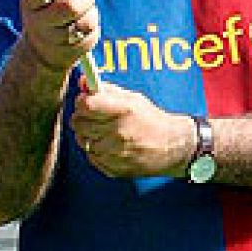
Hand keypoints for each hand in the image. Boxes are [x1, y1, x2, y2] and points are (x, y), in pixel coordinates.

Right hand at [18, 0, 100, 74]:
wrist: (41, 52)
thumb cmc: (46, 13)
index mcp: (30, 3)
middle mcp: (38, 23)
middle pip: (69, 6)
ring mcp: (55, 40)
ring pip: (85, 22)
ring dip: (90, 12)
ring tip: (85, 11)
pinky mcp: (72, 52)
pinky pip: (91, 34)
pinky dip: (92, 26)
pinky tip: (83, 26)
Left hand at [69, 85, 193, 178]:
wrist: (173, 147)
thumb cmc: (150, 119)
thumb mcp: (133, 98)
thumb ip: (106, 90)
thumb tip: (82, 81)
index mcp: (125, 110)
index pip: (87, 105)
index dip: (82, 102)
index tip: (85, 101)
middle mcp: (120, 132)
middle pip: (79, 124)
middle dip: (82, 118)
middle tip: (91, 117)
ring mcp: (117, 153)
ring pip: (83, 142)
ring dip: (89, 136)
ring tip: (105, 132)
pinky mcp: (115, 169)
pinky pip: (92, 157)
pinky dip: (97, 151)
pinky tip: (110, 146)